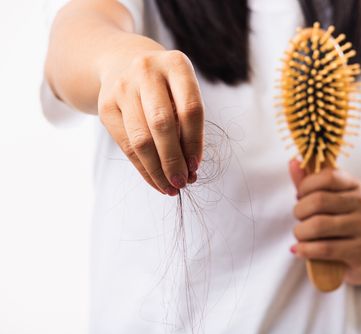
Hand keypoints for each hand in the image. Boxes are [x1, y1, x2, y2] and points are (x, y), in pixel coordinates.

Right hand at [97, 49, 203, 195]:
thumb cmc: (166, 85)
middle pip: (162, 124)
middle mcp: (147, 70)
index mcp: (176, 64)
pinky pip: (125, 145)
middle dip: (174, 159)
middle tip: (182, 182)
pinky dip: (143, 168)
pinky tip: (155, 181)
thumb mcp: (182, 91)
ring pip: (141, 138)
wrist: (122, 62)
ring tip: (170, 187)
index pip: (190, 109)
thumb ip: (188, 124)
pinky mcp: (105, 105)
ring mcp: (122, 87)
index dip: (194, 142)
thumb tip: (190, 169)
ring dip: (157, 169)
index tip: (196, 166)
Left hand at [288, 159, 360, 285]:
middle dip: (299, 211)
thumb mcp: (329, 199)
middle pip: (319, 201)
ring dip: (300, 231)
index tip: (299, 197)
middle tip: (299, 218)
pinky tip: (298, 249)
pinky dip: (305, 249)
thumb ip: (309, 182)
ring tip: (300, 234)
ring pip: (319, 225)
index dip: (306, 186)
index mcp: (356, 185)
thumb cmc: (343, 222)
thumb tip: (293, 161)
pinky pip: (324, 248)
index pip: (327, 176)